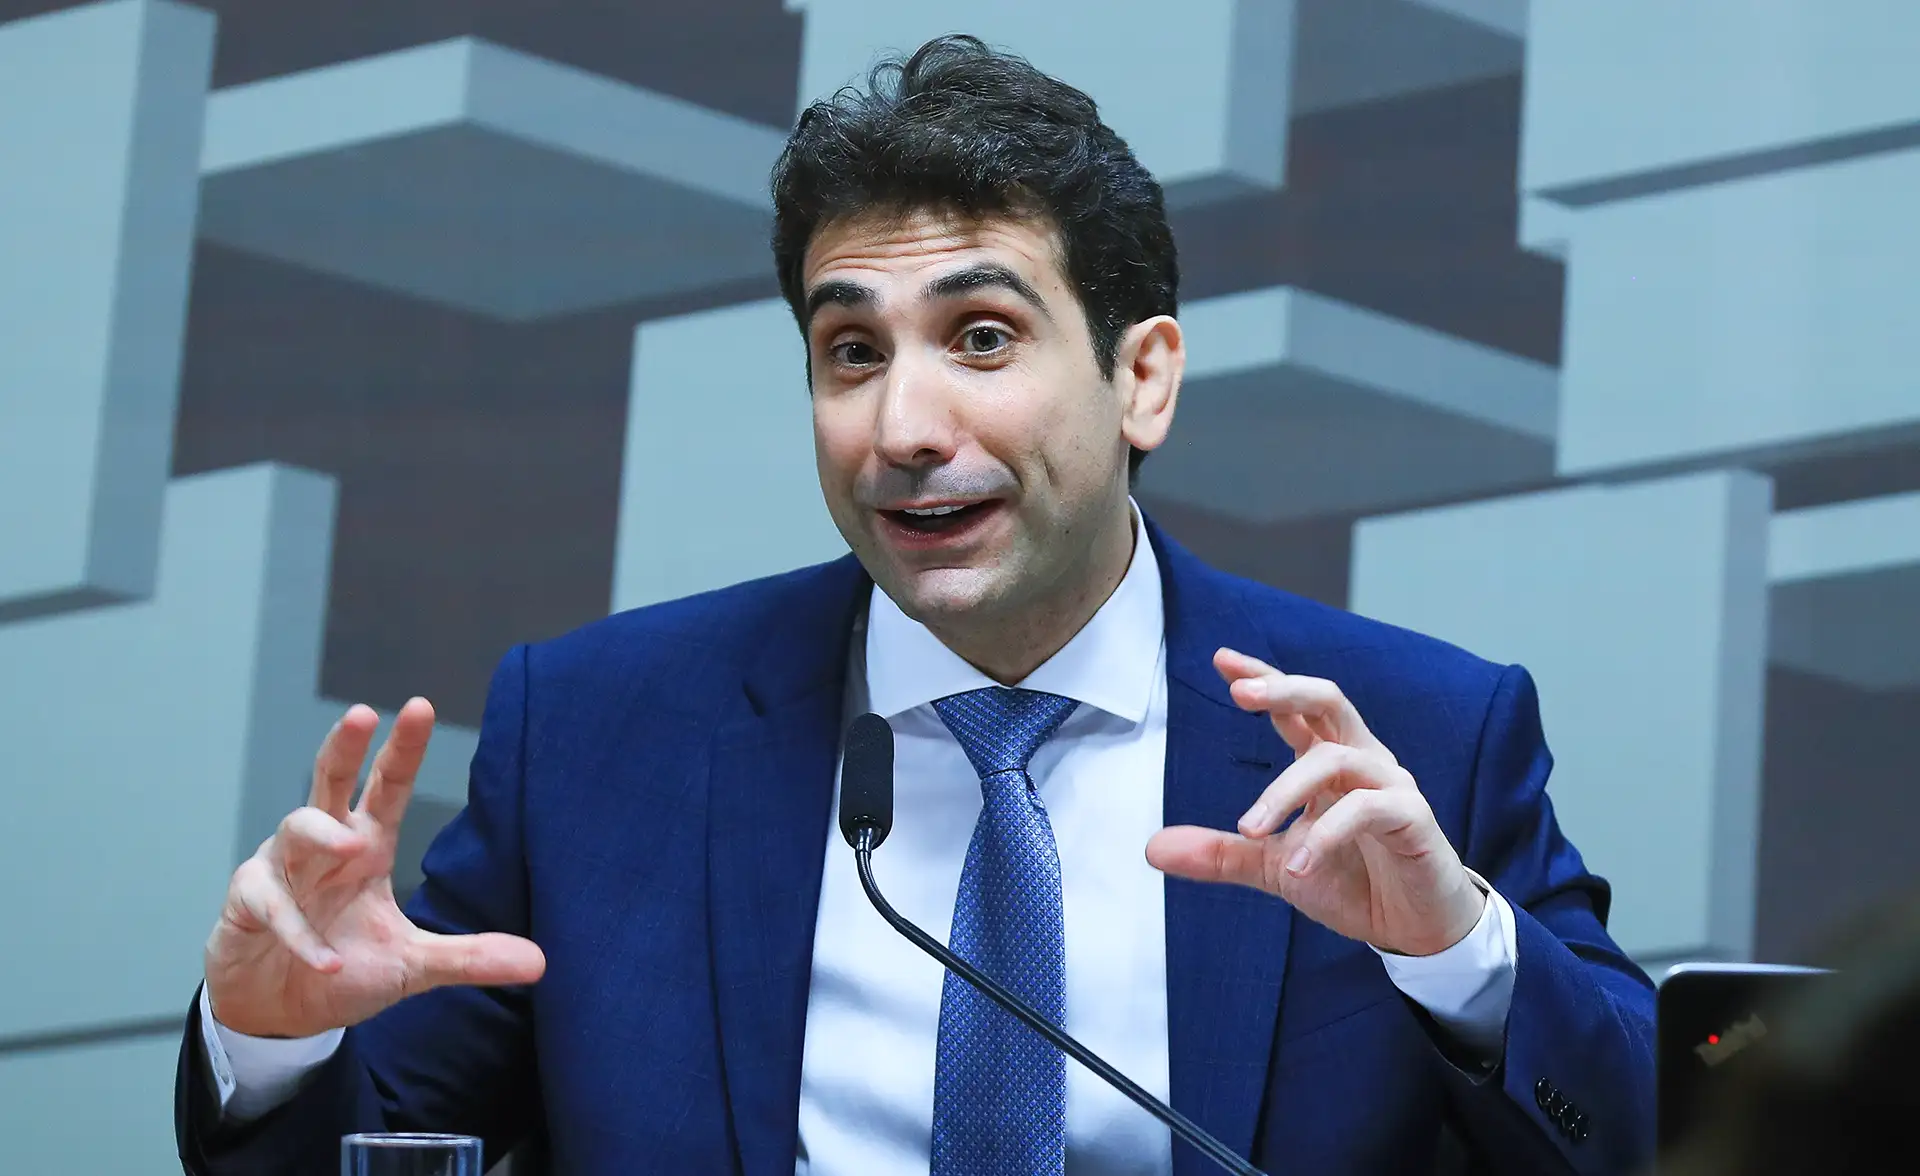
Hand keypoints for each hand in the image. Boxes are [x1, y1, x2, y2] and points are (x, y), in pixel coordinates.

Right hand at [203, 699, 545, 1037]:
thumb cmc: (344, 969)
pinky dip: (300, 932)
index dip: (403, 749)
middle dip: (343, 747)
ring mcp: (281, 870)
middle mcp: (324, 849)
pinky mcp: (248, 905)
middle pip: (330, 783)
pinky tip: (328, 960)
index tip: (420, 705)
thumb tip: (539, 964)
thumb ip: (469, 958)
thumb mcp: (413, 966)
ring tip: (351, 848)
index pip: (388, 788)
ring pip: (296, 829)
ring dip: (323, 835)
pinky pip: (272, 904)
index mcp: (367, 848)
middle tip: (361, 714)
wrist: (280, 1013)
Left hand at [1146, 649, 1484, 956]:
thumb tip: (1152, 849)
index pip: (1295, 707)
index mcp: (1328, 761)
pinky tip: (1300, 866)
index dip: (1264, 679)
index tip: (1222, 660)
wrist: (1413, 930)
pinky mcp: (1413, 818)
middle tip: (1241, 694)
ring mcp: (1390, 785)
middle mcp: (1360, 761)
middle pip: (1328, 700)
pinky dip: (1327, 833)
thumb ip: (1222, 853)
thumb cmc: (1352, 881)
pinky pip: (1368, 809)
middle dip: (1284, 688)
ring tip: (1250, 830)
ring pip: (1335, 759)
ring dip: (1285, 791)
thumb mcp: (1275, 867)